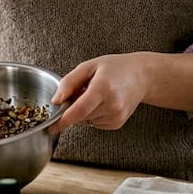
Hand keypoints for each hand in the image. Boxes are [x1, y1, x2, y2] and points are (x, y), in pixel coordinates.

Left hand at [47, 51, 192, 133]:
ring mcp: (116, 116)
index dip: (63, 120)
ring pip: (86, 121)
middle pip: (80, 116)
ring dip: (84, 111)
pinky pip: (95, 123)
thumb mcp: (89, 66)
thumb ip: (69, 82)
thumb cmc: (115, 68)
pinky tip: (103, 102)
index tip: (51, 127)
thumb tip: (56, 101)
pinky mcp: (117, 123)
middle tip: (82, 91)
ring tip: (96, 94)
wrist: (142, 76)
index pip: (79, 110)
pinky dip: (93, 115)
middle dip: (73, 108)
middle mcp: (112, 105)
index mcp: (103, 88)